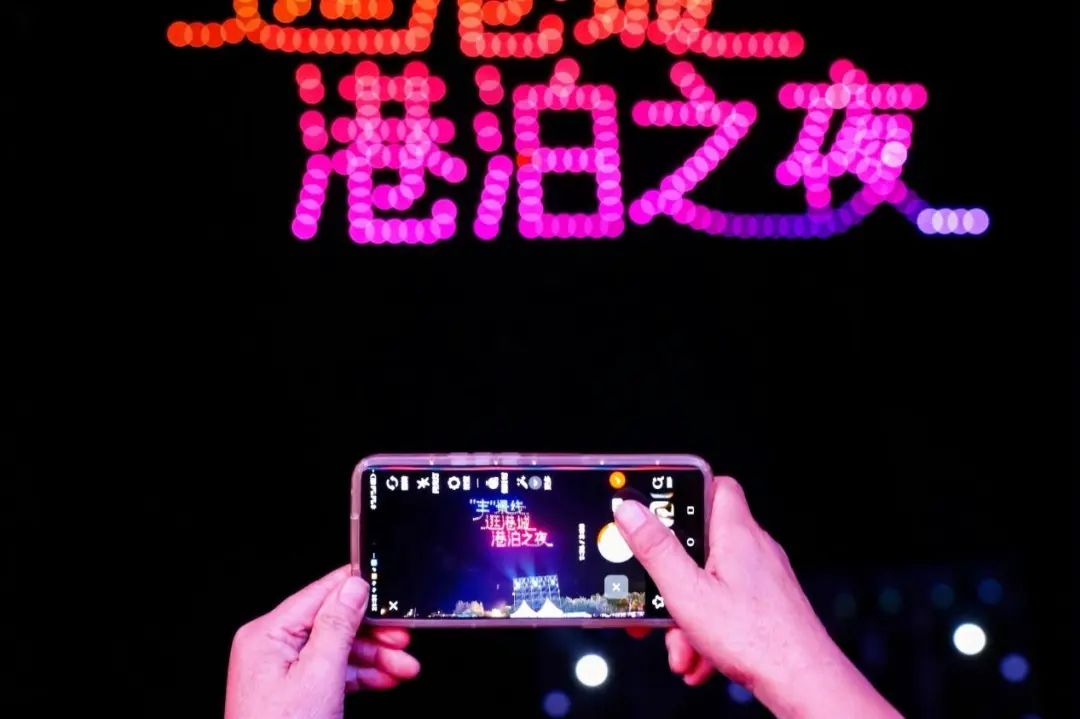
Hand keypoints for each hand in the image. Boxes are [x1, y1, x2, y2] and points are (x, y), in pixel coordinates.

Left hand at [224, 566, 419, 718]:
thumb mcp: (319, 676)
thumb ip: (338, 626)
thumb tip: (353, 587)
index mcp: (268, 635)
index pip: (319, 595)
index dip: (356, 590)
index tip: (387, 588)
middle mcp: (271, 648)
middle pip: (333, 624)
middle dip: (374, 634)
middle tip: (404, 637)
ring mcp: (282, 671)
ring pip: (338, 650)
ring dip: (375, 657)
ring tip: (404, 667)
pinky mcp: (294, 691)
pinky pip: (332, 672)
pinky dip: (361, 676)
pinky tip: (386, 678)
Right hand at [615, 477, 900, 718]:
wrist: (803, 682)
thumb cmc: (757, 639)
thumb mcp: (688, 592)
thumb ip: (657, 549)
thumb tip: (632, 510)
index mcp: (737, 534)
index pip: (716, 485)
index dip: (686, 490)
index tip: (658, 507)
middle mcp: (754, 550)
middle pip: (703, 543)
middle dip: (674, 575)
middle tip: (658, 592)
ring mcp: (763, 579)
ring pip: (712, 582)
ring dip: (687, 613)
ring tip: (680, 643)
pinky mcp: (768, 606)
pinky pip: (727, 607)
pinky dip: (707, 630)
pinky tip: (699, 657)